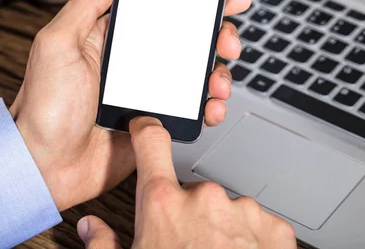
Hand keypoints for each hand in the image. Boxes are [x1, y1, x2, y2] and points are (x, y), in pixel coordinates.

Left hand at [11, 0, 250, 210]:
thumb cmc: (43, 108)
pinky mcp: (155, 121)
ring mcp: (147, 92)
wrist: (45, 167)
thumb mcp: (57, 44)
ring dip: (217, 72)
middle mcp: (133, 62)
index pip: (159, 8)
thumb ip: (85, 5)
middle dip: (216, 35)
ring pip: (195, 73)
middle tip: (227, 40)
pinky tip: (211, 107)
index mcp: (111, 39)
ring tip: (218, 81)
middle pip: (187, 39)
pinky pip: (191, 109)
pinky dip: (209, 106)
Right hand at [77, 117, 296, 248]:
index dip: (145, 131)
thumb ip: (104, 245)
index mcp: (164, 206)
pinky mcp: (273, 228)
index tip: (145, 127)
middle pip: (190, 193)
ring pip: (224, 211)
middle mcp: (204, 199)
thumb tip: (90, 228)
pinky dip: (250, 240)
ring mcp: (242, 211)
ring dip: (219, 231)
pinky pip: (256, 224)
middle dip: (188, 216)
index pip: (150, 144)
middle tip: (186, 248)